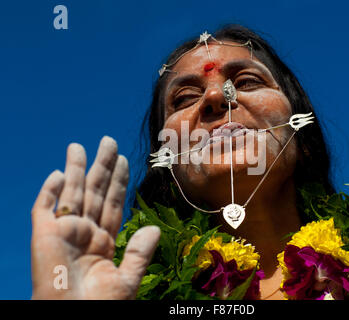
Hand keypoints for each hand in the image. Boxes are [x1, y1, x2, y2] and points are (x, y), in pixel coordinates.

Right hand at [31, 136, 159, 298]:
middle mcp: (85, 231)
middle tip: (109, 141)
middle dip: (101, 166)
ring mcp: (64, 231)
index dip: (118, 181)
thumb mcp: (128, 279)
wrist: (74, 317)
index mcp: (104, 241)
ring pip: (72, 192)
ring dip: (75, 169)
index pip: (113, 202)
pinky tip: (59, 173)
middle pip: (95, 191)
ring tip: (80, 146)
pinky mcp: (44, 235)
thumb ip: (140, 252)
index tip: (124, 160)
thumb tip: (154, 228)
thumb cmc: (100, 306)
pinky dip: (50, 191)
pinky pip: (44, 208)